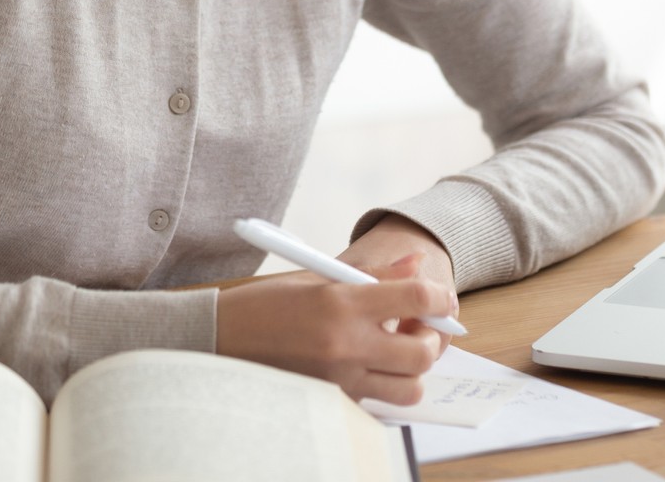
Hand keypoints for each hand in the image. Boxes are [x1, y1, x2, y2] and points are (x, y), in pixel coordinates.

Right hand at [215, 252, 449, 404]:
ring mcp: (340, 377)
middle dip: (433, 338)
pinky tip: (373, 367)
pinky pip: (380, 400)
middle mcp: (346, 342)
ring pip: (409, 388)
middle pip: (423, 351)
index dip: (440, 297)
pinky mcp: (332, 398)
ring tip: (399, 351)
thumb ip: (374, 274)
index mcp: (343, 301)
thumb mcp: (320, 276)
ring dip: (414, 370)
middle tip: (422, 327)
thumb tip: (416, 264)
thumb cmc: (269, 302)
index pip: (417, 297)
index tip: (441, 298)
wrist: (222, 338)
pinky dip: (387, 386)